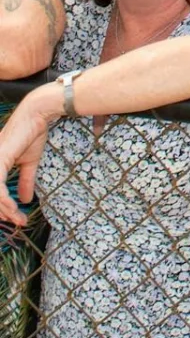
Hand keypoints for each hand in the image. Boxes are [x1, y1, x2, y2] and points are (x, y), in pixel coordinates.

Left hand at [0, 84, 58, 223]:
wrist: (37, 115)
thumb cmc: (33, 133)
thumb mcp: (30, 162)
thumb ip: (25, 181)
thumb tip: (25, 199)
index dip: (2, 207)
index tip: (14, 218)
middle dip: (1, 212)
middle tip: (16, 221)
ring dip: (4, 210)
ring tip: (17, 218)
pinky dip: (4, 201)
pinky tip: (13, 208)